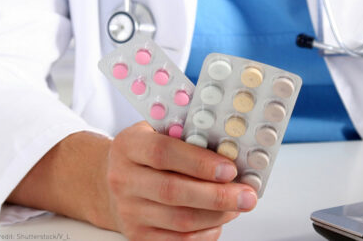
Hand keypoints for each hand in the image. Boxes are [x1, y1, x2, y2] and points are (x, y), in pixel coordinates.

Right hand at [105, 121, 257, 240]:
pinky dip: (205, 233)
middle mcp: (124, 179)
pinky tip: (219, 220)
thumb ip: (186, 135)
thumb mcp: (157, 132)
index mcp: (129, 146)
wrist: (115, 180)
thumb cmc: (145, 154)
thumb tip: (229, 148)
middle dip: (217, 195)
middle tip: (246, 195)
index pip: (162, 153)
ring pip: (179, 220)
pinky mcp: (137, 234)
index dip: (199, 162)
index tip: (229, 169)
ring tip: (238, 205)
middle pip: (173, 191)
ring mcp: (128, 210)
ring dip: (216, 215)